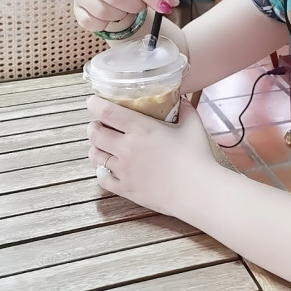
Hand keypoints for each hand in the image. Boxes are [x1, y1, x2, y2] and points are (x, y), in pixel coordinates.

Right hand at [74, 0, 176, 32]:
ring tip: (123, 10)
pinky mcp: (76, 10)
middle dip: (135, 6)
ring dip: (121, 16)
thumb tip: (171, 3)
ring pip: (105, 12)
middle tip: (140, 8)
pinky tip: (110, 18)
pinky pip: (94, 24)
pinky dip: (106, 24)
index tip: (165, 7)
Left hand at [86, 96, 217, 217]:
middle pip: (95, 133)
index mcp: (141, 129)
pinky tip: (110, 169)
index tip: (94, 102)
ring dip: (96, 148)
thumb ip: (185, 110)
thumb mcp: (193, 126)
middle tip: (99, 125)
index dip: (95, 104)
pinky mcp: (125, 189)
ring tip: (103, 146)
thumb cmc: (196, 157)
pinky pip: (102, 179)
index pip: (107, 112)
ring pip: (95, 156)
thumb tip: (180, 100)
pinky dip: (103, 173)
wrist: (197, 191)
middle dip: (93, 127)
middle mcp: (127, 148)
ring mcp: (123, 170)